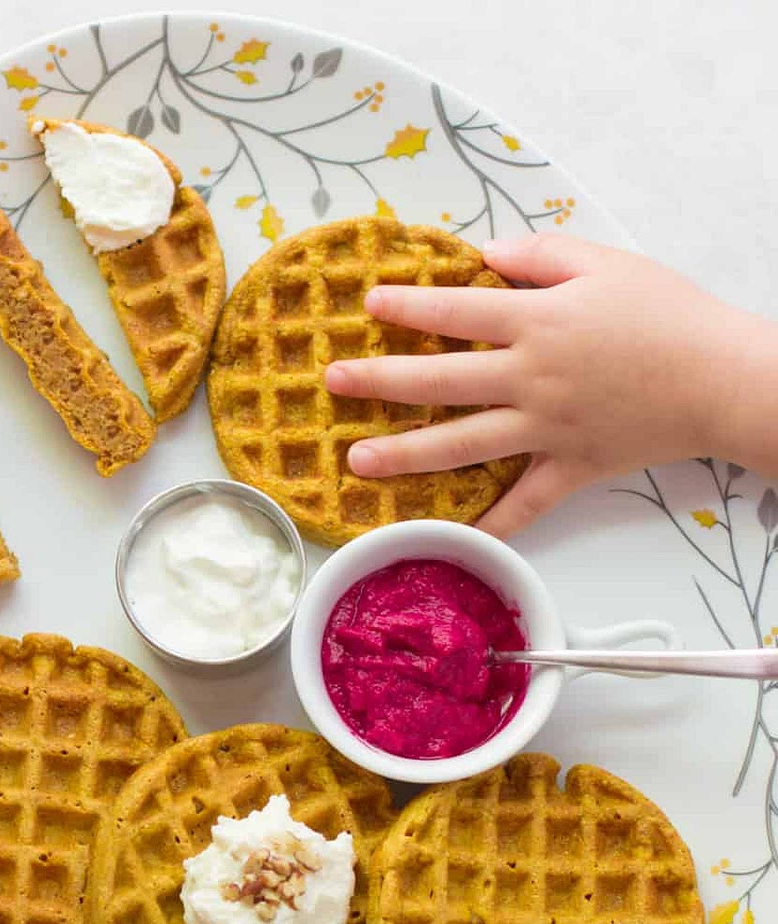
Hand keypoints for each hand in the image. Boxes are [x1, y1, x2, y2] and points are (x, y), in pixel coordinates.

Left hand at [325, 232, 775, 536]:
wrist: (723, 378)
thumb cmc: (666, 312)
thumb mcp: (604, 262)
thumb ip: (539, 254)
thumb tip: (482, 255)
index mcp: (539, 322)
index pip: (457, 311)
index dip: (408, 306)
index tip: (366, 303)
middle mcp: (532, 377)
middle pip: (441, 381)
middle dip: (381, 380)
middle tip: (333, 382)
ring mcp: (546, 428)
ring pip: (464, 444)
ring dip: (406, 454)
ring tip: (357, 461)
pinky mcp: (569, 468)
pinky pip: (525, 504)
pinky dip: (492, 524)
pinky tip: (452, 536)